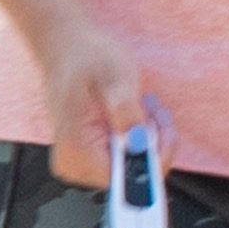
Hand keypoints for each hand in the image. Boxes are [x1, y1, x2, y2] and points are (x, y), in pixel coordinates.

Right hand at [38, 28, 155, 191]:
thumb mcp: (112, 78)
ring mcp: (83, 161)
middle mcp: (75, 164)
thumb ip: (125, 112)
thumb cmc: (83, 57)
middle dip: (152, 143)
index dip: (152, 157)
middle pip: (132, 175)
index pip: (126, 180)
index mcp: (75, 151)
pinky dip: (139, 135)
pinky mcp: (91, 154)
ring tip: (142, 106)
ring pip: (133, 165)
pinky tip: (134, 112)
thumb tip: (140, 143)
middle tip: (152, 111)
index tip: (162, 130)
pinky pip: (127, 156)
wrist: (66, 47)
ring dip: (148, 136)